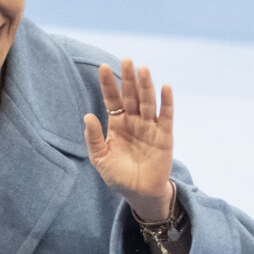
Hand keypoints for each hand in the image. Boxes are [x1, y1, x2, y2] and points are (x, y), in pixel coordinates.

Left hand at [82, 59, 175, 220]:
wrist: (140, 193)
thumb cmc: (119, 176)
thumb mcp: (101, 159)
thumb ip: (94, 138)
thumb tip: (87, 116)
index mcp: (117, 124)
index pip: (112, 99)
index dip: (108, 84)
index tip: (103, 67)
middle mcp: (134, 121)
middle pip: (131, 96)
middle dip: (129, 79)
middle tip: (127, 60)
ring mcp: (150, 126)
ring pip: (148, 102)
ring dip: (146, 86)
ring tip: (143, 69)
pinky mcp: (165, 135)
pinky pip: (166, 116)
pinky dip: (166, 102)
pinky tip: (165, 87)